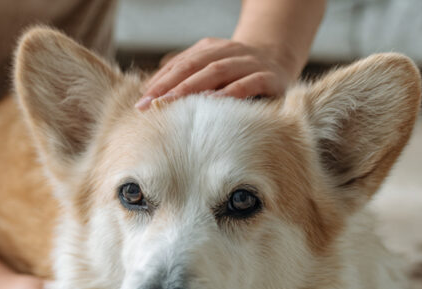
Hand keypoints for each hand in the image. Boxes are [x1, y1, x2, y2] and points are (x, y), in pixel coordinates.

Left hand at [136, 38, 298, 109]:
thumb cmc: (236, 77)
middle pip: (195, 66)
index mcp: (211, 49)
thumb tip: (149, 96)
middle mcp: (229, 52)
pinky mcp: (269, 78)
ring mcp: (250, 63)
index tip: (141, 102)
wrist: (280, 63)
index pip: (181, 64)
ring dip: (193, 88)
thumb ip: (186, 80)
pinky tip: (213, 103)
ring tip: (173, 103)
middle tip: (151, 105)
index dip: (160, 81)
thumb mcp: (211, 75)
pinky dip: (230, 93)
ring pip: (218, 72)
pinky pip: (248, 84)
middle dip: (170, 86)